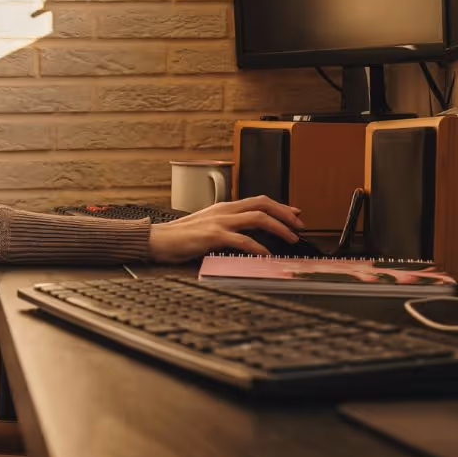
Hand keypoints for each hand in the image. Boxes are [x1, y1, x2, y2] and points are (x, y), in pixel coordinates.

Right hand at [147, 195, 305, 263]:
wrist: (157, 241)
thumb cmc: (179, 238)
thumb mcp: (207, 228)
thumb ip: (226, 229)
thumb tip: (247, 238)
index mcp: (223, 208)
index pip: (258, 201)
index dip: (280, 207)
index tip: (294, 215)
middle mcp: (224, 210)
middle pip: (263, 204)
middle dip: (286, 213)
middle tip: (300, 226)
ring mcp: (219, 221)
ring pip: (258, 218)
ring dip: (279, 227)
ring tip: (291, 239)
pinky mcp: (213, 235)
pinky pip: (243, 240)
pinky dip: (259, 248)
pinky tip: (267, 255)